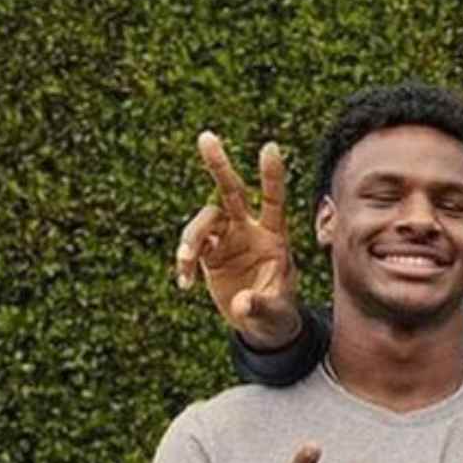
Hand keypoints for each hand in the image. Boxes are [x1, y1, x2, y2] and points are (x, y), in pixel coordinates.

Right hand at [176, 131, 302, 348]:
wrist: (262, 325)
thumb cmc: (278, 314)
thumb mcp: (275, 314)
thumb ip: (261, 307)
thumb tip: (241, 303)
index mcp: (275, 237)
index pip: (274, 201)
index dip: (272, 176)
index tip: (269, 147)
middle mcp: (249, 231)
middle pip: (232, 192)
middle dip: (220, 165)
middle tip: (206, 137)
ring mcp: (227, 239)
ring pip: (205, 219)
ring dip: (191, 238)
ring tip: (187, 264)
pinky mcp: (209, 253)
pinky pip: (191, 248)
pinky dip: (184, 261)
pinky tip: (185, 283)